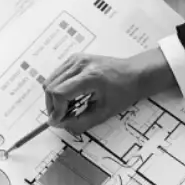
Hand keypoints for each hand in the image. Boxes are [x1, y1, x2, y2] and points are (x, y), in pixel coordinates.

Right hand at [43, 50, 172, 132]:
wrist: (134, 74)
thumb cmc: (124, 92)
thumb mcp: (103, 113)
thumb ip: (80, 122)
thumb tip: (59, 125)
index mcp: (90, 77)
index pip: (59, 93)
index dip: (55, 111)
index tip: (59, 122)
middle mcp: (80, 64)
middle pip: (50, 86)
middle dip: (52, 106)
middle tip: (63, 117)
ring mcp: (76, 59)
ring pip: (50, 81)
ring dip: (53, 98)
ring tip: (67, 107)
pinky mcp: (74, 59)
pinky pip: (56, 75)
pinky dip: (57, 89)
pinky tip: (70, 96)